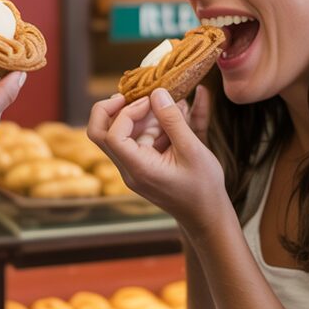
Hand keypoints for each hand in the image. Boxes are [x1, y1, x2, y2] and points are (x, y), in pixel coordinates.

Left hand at [87, 86, 225, 226]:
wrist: (207, 216)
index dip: (126, 112)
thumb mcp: (192, 150)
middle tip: (135, 94)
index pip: (112, 135)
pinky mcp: (143, 164)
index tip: (149, 101)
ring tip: (170, 105)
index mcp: (138, 169)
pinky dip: (152, 125)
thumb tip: (157, 93)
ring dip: (140, 116)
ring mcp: (134, 167)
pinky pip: (138, 139)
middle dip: (114, 109)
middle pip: (101, 134)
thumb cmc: (203, 187)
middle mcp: (129, 169)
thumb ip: (173, 121)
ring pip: (120, 133)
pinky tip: (177, 113)